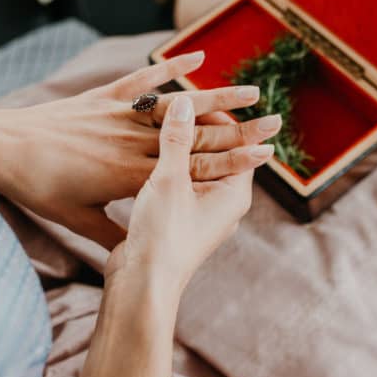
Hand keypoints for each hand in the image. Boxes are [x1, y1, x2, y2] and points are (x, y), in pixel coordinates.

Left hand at [0, 52, 279, 249]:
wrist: (2, 148)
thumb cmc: (38, 188)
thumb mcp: (76, 220)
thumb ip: (110, 233)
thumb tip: (133, 254)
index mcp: (132, 177)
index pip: (195, 171)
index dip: (234, 163)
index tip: (266, 156)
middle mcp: (133, 143)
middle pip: (198, 136)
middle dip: (242, 129)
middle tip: (276, 121)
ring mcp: (120, 116)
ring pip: (179, 105)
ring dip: (219, 96)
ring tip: (252, 88)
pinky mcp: (104, 97)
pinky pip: (144, 80)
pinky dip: (171, 66)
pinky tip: (199, 55)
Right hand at [106, 96, 262, 295]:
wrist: (141, 283)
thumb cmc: (163, 235)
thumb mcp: (170, 180)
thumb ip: (177, 139)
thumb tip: (187, 101)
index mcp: (234, 194)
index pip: (235, 141)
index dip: (216, 115)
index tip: (194, 93)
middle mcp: (224, 203)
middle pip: (216, 153)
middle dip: (197, 128)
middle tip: (175, 101)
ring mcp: (202, 213)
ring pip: (195, 168)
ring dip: (180, 146)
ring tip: (158, 122)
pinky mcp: (180, 220)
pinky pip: (179, 184)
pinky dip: (168, 166)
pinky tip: (147, 153)